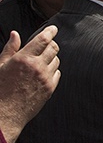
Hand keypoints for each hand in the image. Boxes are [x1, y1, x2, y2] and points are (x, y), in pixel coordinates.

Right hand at [0, 27, 60, 142]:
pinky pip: (57, 73)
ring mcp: (45, 78)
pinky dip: (53, 70)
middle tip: (46, 45)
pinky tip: (43, 73)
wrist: (4, 114)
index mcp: (23, 58)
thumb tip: (15, 34)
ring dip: (51, 57)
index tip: (53, 28)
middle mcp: (37, 66)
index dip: (50, 31)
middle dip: (51, 44)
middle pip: (54, 48)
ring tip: (40, 61)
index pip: (43, 39)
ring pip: (57, 60)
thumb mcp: (0, 66)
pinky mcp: (50, 88)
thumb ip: (10, 49)